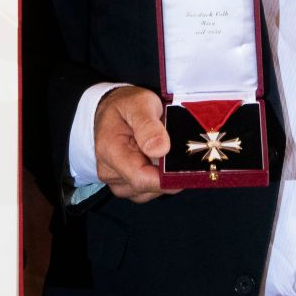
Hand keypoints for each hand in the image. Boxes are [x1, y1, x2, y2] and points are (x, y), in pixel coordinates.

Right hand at [93, 86, 179, 202]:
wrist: (111, 109)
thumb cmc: (125, 106)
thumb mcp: (139, 103)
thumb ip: (148, 125)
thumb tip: (160, 149)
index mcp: (110, 151)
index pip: (140, 178)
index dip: (166, 177)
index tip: (185, 167)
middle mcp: (109, 171)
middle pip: (147, 187)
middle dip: (167, 174)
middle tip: (177, 151)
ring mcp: (117, 180)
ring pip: (149, 192)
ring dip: (163, 177)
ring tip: (165, 153)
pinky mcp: (125, 185)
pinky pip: (148, 191)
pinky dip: (158, 179)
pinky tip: (160, 161)